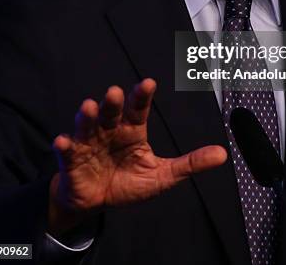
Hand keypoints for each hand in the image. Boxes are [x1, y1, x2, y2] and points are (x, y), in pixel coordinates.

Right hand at [48, 79, 226, 233]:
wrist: (96, 202)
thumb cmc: (128, 182)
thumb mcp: (162, 175)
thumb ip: (190, 164)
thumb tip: (223, 154)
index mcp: (133, 131)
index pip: (139, 109)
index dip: (143, 96)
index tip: (149, 83)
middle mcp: (111, 130)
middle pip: (112, 112)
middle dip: (114, 102)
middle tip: (116, 92)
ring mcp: (89, 143)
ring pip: (88, 124)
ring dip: (87, 116)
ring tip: (88, 107)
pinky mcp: (72, 159)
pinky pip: (67, 150)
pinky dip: (64, 145)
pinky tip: (62, 141)